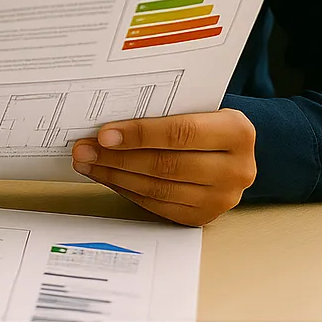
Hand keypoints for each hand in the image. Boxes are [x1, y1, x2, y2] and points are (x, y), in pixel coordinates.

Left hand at [71, 108, 256, 225]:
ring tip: (88, 163)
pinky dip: (127, 191)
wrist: (230, 149)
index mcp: (237, 132)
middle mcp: (237, 169)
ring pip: (159, 189)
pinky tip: (108, 177)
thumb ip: (163, 109)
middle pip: (166, 165)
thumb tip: (109, 120)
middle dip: (117, 158)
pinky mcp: (204, 216)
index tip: (104, 135)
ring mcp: (223, 198)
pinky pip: (158, 205)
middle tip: (84, 150)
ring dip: (116, 176)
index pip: (181, 133)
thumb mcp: (196, 105)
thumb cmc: (204, 119)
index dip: (139, 134)